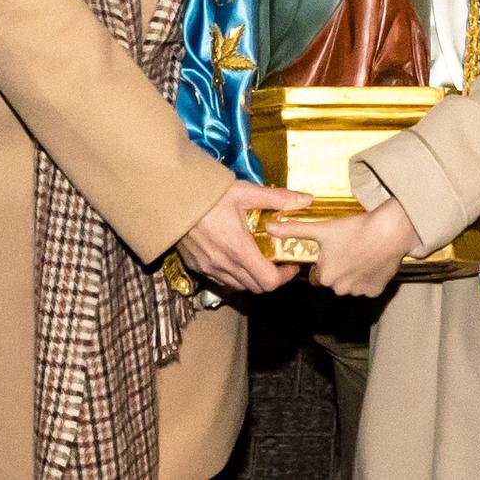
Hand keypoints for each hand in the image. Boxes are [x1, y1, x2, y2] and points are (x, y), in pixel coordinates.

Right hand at [174, 180, 310, 293]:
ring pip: (238, 286)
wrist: (173, 196)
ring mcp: (208, 268)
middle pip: (256, 288)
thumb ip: (278, 198)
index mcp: (239, 249)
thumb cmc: (210, 193)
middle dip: (270, 278)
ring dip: (251, 277)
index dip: (284, 277)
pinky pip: (221, 280)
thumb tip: (307, 200)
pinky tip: (234, 255)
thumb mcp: (246, 192)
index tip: (289, 264)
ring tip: (256, 257)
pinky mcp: (196, 266)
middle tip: (276, 260)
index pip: (269, 282)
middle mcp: (224, 264)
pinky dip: (233, 275)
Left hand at [268, 199, 420, 298]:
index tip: (333, 247)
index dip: (324, 260)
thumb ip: (294, 229)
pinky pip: (368, 285)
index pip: (318, 274)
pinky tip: (372, 260)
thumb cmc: (354, 230)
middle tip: (347, 247)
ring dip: (353, 272)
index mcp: (324, 276)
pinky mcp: (376, 290)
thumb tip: (269, 227)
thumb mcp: (321, 228)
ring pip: (351, 283)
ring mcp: (359, 291)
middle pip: (334, 279)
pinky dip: (369, 276)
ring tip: (360, 251)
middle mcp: (340, 289)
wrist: (389, 232)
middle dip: (338, 267)